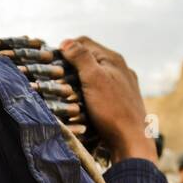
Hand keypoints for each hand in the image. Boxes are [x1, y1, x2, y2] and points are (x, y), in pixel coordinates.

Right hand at [60, 37, 153, 161]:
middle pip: (91, 58)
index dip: (66, 48)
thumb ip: (80, 57)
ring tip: (67, 90)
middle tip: (56, 76)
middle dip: (72, 64)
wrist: (131, 141)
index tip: (50, 61)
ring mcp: (124, 85)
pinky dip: (90, 91)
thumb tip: (66, 42)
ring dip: (80, 79)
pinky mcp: (123, 101)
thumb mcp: (93, 79)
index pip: (84, 42)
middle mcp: (121, 69)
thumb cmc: (111, 109)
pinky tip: (84, 102)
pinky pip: (102, 89)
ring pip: (96, 75)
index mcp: (113, 59)